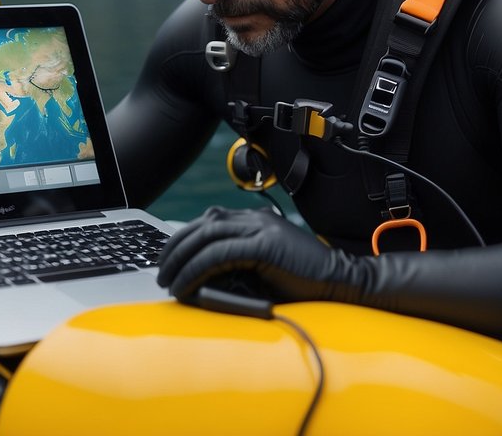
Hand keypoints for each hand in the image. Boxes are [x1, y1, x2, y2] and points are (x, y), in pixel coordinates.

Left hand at [156, 206, 366, 303]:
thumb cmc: (304, 283)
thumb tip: (200, 276)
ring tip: (168, 280)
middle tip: (160, 270)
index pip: (211, 218)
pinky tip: (185, 284)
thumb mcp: (264, 267)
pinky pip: (219, 254)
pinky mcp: (265, 245)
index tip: (169, 256)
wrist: (341, 282)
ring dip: (181, 258)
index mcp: (258, 219)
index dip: (185, 236)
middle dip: (175, 246)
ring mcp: (262, 228)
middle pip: (204, 223)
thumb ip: (237, 263)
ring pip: (207, 236)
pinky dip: (196, 269)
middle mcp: (258, 218)